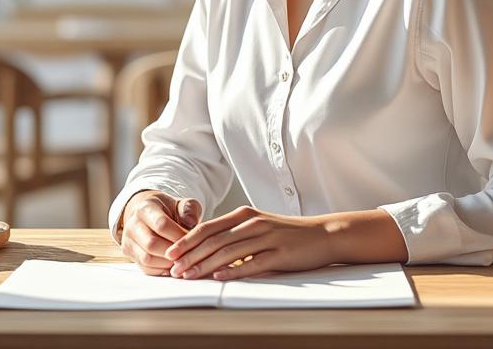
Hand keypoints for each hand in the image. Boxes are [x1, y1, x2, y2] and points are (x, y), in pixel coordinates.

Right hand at [119, 191, 202, 275]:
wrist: (150, 215)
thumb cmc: (169, 211)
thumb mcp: (182, 204)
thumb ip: (189, 209)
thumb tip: (191, 223)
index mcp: (146, 208)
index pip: (161, 225)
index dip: (178, 235)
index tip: (192, 240)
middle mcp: (133, 224)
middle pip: (152, 244)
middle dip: (172, 252)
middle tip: (188, 254)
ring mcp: (128, 240)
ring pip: (147, 259)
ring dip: (167, 263)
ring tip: (182, 260)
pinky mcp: (130, 254)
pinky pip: (145, 268)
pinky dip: (161, 270)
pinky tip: (173, 266)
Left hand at [164, 205, 336, 280]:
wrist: (322, 234)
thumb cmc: (287, 234)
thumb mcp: (258, 228)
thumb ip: (234, 235)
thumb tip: (206, 251)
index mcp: (244, 215)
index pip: (208, 228)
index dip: (187, 241)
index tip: (170, 254)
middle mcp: (252, 223)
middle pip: (213, 240)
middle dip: (189, 256)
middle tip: (172, 269)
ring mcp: (266, 238)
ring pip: (228, 252)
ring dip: (204, 265)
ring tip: (188, 276)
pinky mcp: (279, 254)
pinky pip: (252, 263)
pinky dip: (233, 270)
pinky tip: (219, 277)